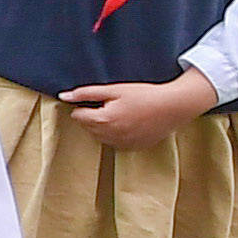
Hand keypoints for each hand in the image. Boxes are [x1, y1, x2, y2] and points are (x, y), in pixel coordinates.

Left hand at [59, 69, 217, 147]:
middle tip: (113, 104)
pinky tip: (130, 122)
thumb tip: (63, 96)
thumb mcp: (114, 90)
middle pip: (88, 126)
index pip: (78, 116)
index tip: (100, 100)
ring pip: (100, 136)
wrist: (173, 107)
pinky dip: (117, 134)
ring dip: (104, 126)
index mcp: (103, 120)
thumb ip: (86, 93)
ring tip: (122, 112)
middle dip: (94, 116)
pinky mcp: (133, 148)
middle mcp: (110, 136)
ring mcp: (122, 144)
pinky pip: (115, 142)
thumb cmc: (144, 95)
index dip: (86, 105)